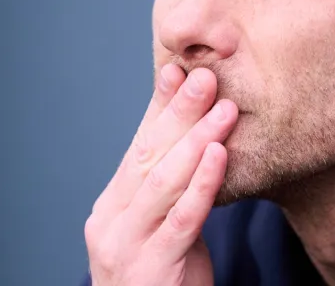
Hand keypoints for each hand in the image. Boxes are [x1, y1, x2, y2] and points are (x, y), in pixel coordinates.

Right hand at [85, 64, 238, 284]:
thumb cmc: (165, 276)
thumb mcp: (164, 224)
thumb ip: (173, 186)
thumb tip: (197, 132)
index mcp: (112, 205)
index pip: (138, 145)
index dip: (160, 107)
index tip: (179, 70)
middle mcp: (110, 221)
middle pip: (148, 155)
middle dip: (179, 112)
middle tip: (205, 76)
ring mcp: (125, 245)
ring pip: (162, 182)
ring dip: (196, 140)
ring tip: (224, 109)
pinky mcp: (150, 268)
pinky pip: (181, 220)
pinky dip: (201, 184)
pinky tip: (218, 155)